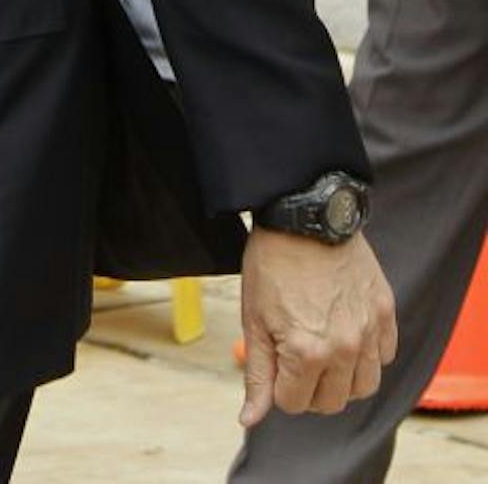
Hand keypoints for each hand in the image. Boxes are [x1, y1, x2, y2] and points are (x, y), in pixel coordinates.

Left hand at [238, 228, 396, 426]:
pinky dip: (366, 355)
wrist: (304, 217)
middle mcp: (345, 348)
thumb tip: (250, 419)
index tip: (273, 362)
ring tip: (321, 351)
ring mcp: (370, 331)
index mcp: (307, 352)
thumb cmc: (271, 265)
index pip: (295, 404)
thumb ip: (257, 374)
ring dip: (341, 380)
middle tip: (294, 358)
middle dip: (308, 389)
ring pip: (363, 386)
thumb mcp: (254, 320)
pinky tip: (345, 335)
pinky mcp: (386, 314)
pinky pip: (384, 356)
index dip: (278, 387)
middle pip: (331, 402)